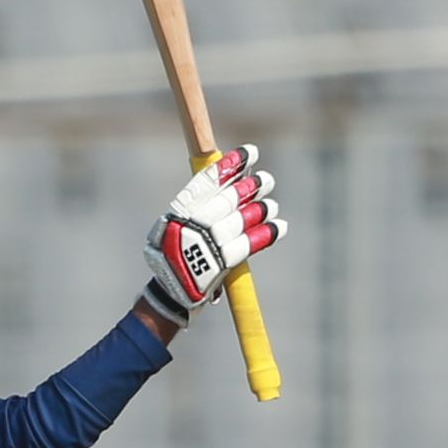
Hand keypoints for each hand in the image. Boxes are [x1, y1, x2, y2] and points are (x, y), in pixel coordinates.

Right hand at [141, 146, 283, 319]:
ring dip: (260, 209)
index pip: (209, 180)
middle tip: (266, 180)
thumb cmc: (172, 257)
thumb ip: (196, 208)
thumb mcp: (173, 228)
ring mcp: (207, 244)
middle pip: (228, 198)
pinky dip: (266, 234)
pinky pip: (248, 244)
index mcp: (179, 211)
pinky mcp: (221, 264)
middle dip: (251, 186)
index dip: (232, 164)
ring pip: (241, 219)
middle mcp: (193, 224)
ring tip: (272, 204)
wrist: (168, 294)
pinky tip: (279, 226)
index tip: (250, 153)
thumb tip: (229, 182)